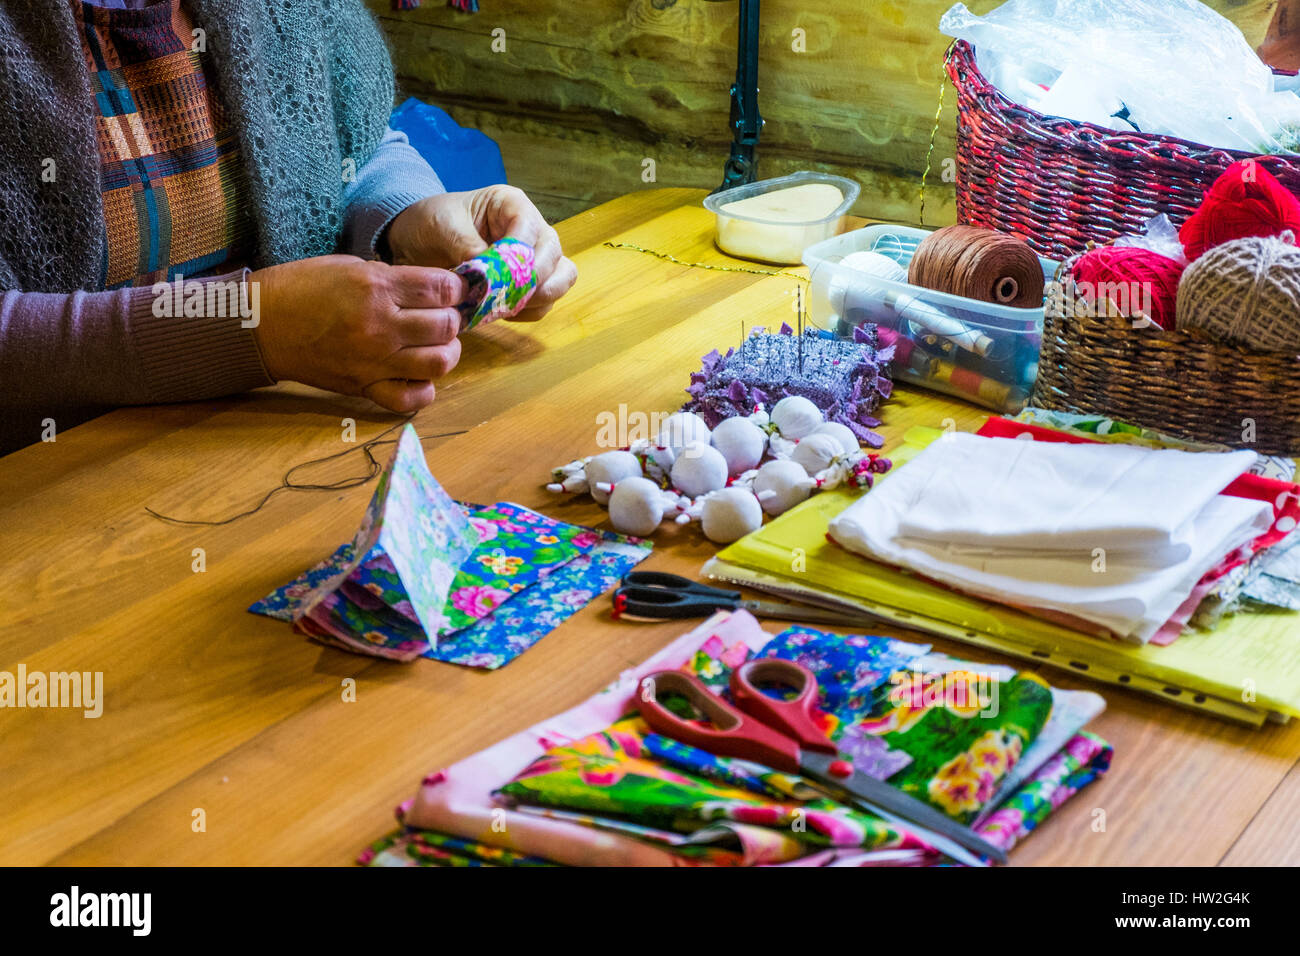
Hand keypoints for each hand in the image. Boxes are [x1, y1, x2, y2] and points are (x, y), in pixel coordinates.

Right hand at [249, 255, 463, 412]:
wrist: (261, 325)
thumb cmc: (303, 288)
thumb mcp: (350, 266)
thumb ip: (393, 279)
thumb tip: (432, 290)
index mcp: (376, 287)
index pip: (442, 289)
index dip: (455, 288)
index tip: (450, 290)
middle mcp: (380, 325)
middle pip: (446, 326)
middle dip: (451, 318)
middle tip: (441, 316)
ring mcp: (374, 360)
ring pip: (439, 363)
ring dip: (445, 352)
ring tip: (434, 345)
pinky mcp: (364, 387)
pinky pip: (412, 399)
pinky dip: (423, 389)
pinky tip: (416, 374)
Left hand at [386, 185, 577, 321]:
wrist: (416, 242)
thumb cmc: (431, 223)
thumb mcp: (442, 227)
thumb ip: (467, 247)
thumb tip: (490, 276)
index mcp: (512, 206)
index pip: (531, 229)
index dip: (520, 253)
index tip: (498, 273)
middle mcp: (531, 231)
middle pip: (555, 258)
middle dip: (534, 281)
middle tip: (505, 295)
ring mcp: (533, 259)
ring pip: (558, 282)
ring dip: (535, 299)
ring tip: (503, 305)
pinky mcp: (527, 285)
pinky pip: (542, 303)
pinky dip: (527, 311)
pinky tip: (500, 311)